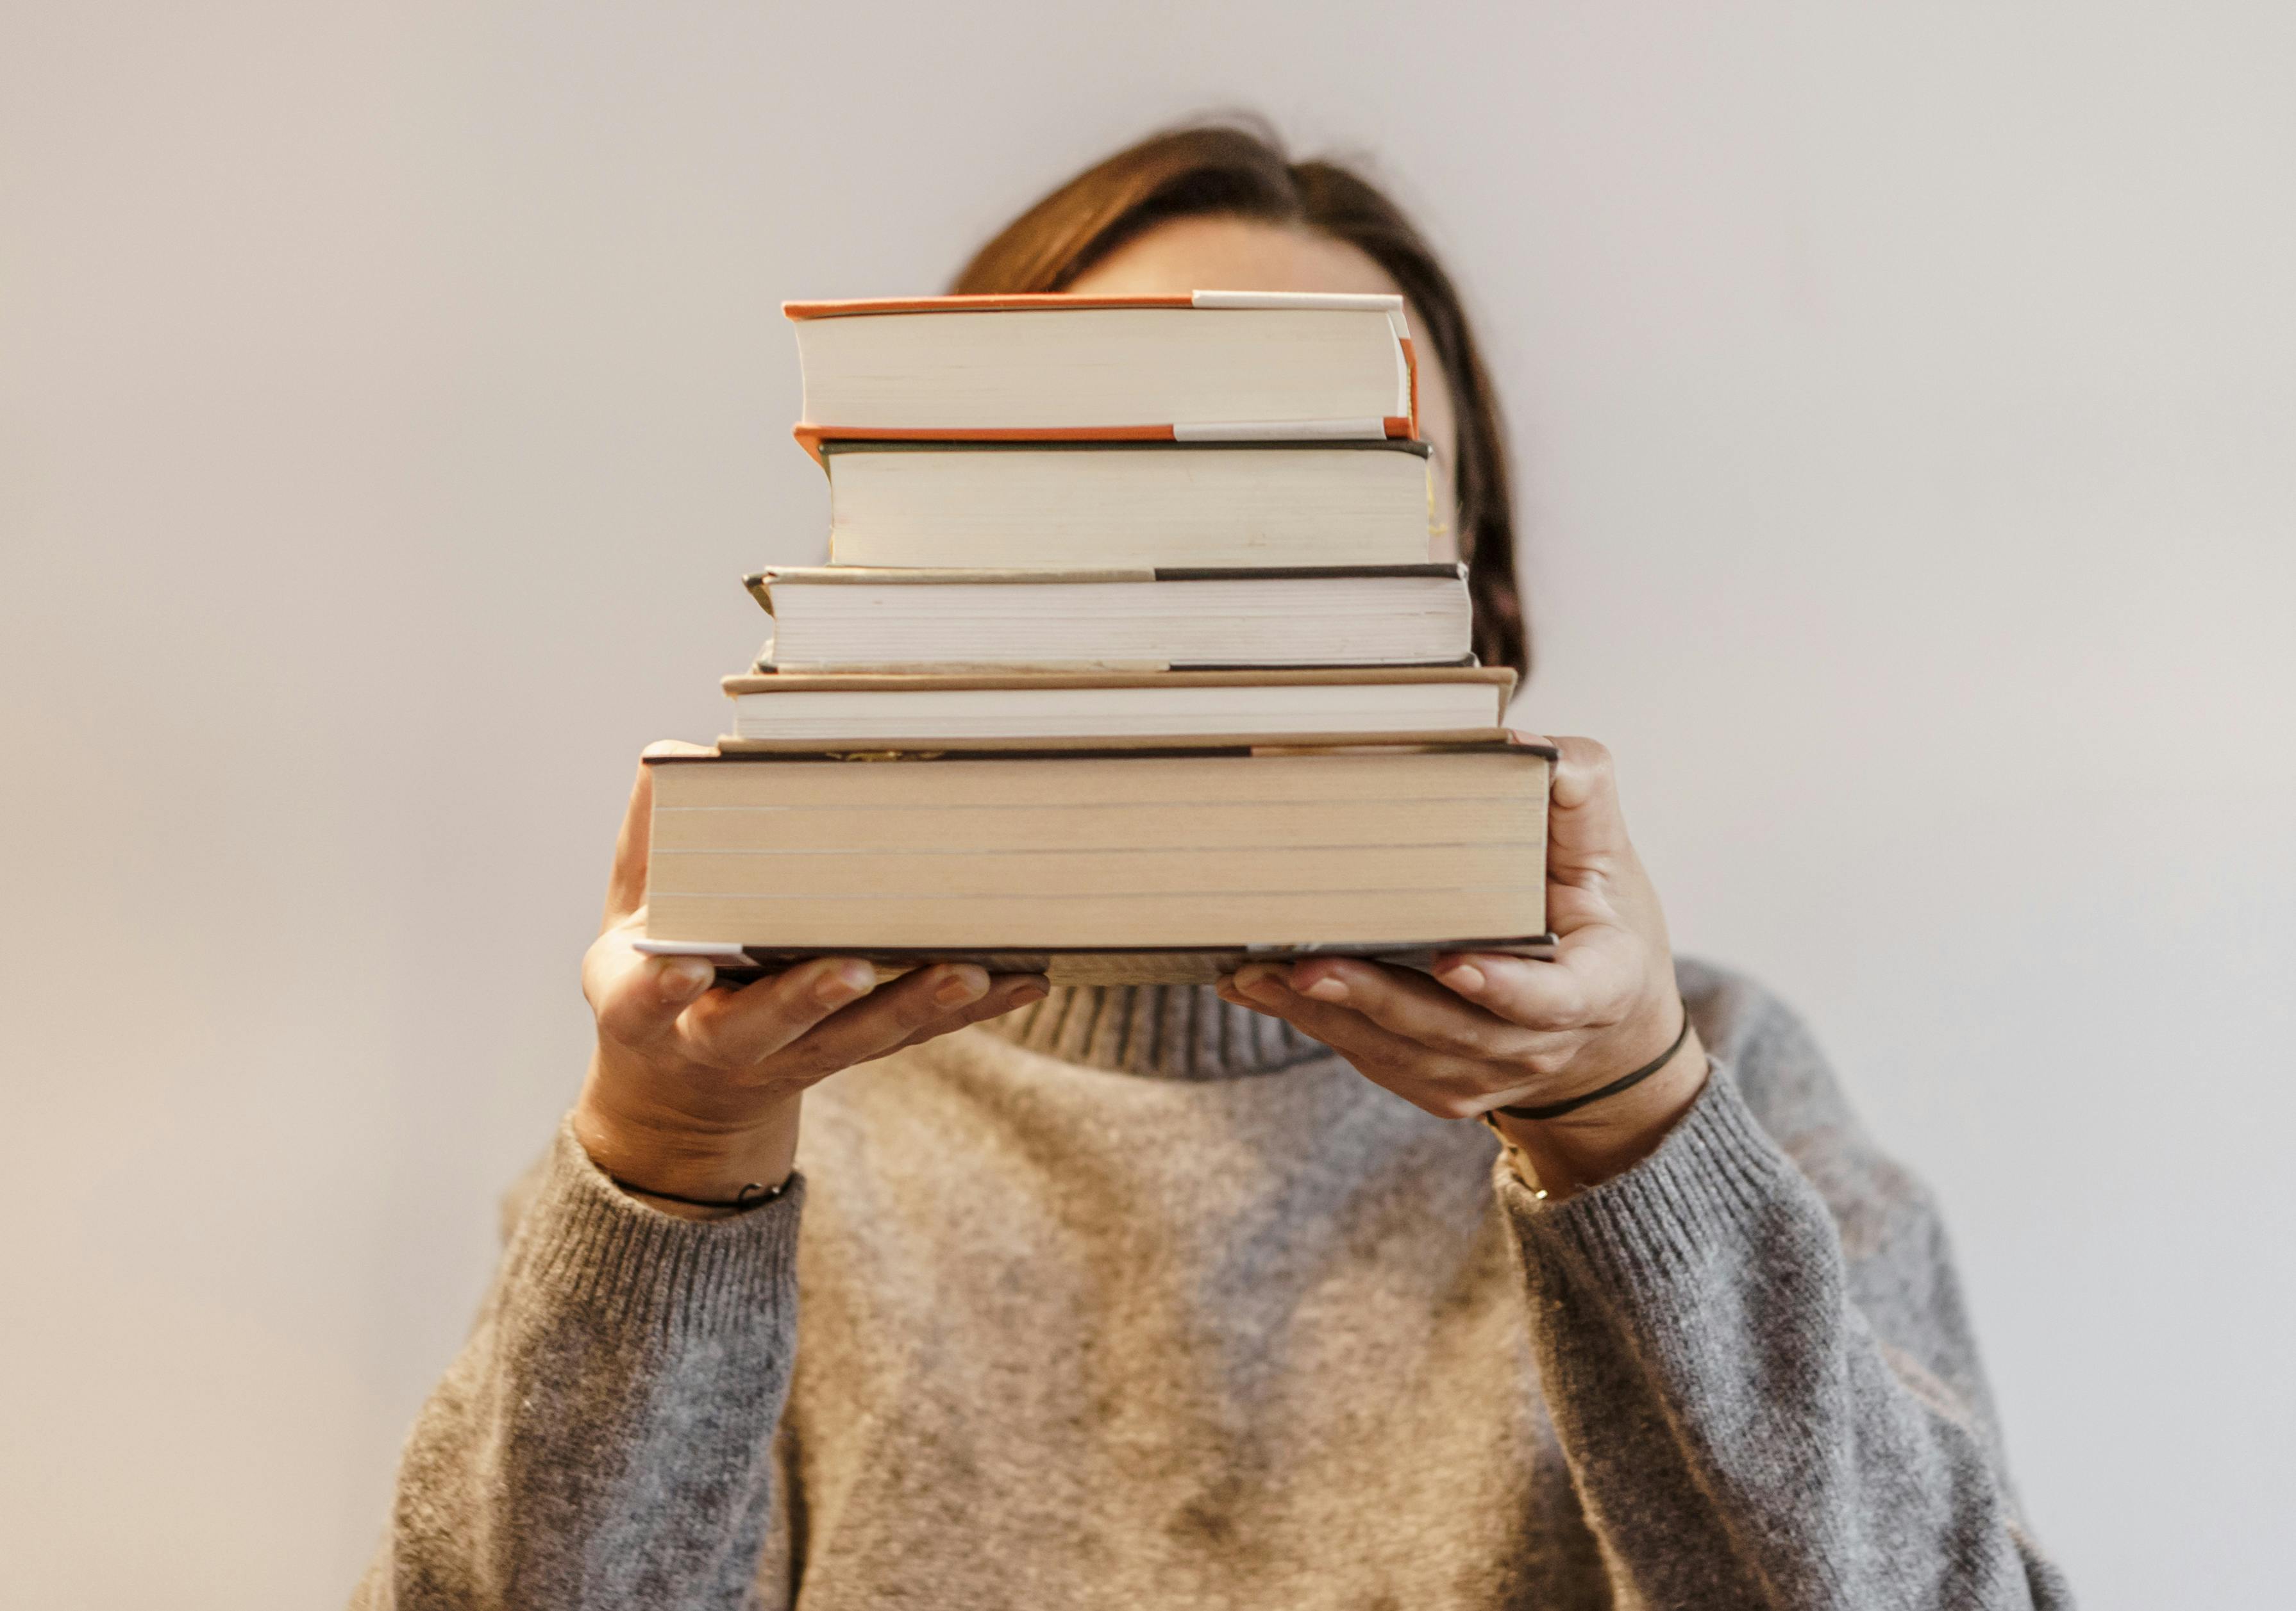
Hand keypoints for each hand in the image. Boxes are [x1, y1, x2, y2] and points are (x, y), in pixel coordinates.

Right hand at [572, 745, 1048, 1217]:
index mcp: (649, 1009)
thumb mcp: (631, 914)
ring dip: (913, 1003)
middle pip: (769, 1026)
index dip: (662, 988)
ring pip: (859, 1036)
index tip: (685, 967)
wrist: (685, 1087)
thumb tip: (678, 755)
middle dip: (809, 998)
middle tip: (849, 969)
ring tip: (965, 970)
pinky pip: (918, 1034)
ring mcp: (797, 1054)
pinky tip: (1027, 981)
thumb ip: (651, 838)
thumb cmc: (662, 965)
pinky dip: (970, 1010)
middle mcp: (725, 1043)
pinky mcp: (856, 1052)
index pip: (646, 1001)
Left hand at [1217, 735, 1705, 1197]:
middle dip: (1375, 1000)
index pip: (1552, 1000)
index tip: (1454, 962)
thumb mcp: (1608, 858)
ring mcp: (1485, 1075)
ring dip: (1325, 1015)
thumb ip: (1577, 797)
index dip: (1504, 987)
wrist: (1609, 1032)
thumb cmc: (1601, 926)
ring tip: (1256, 974)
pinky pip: (1372, 1059)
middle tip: (1307, 965)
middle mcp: (1538, 1046)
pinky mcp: (1439, 1086)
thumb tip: (1519, 743)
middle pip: (1451, 1031)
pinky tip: (1259, 989)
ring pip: (1398, 1051)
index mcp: (1596, 990)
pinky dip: (1315, 1024)